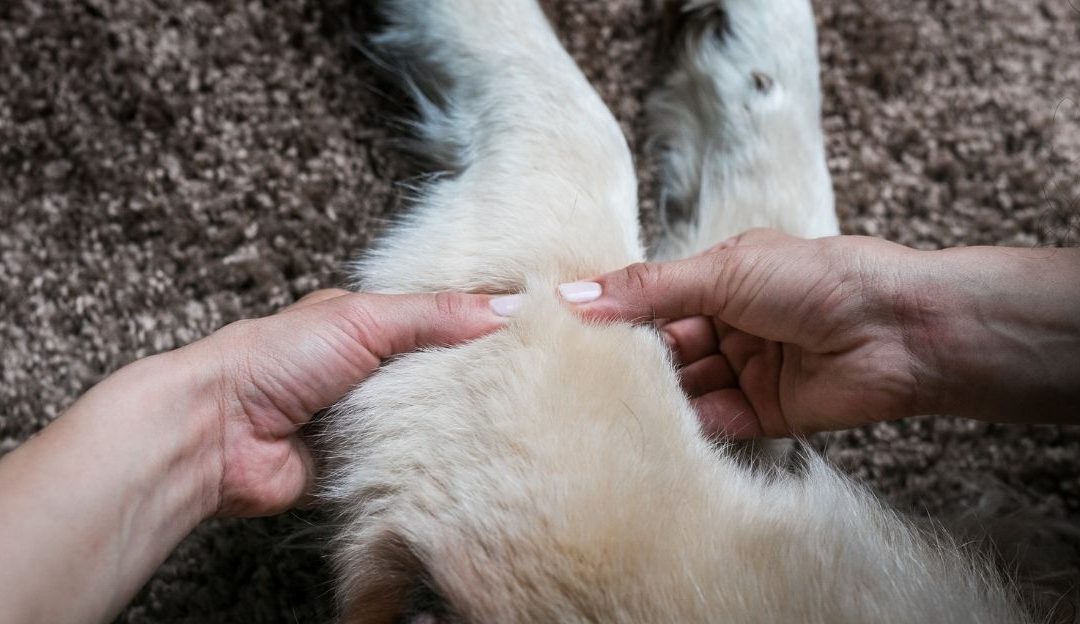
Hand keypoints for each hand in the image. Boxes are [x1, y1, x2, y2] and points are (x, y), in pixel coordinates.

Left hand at [179, 288, 510, 516]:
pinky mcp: (366, 465)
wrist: (216, 434)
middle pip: (446, 369)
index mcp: (369, 322)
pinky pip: (415, 462)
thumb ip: (435, 315)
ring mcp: (369, 419)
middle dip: (483, 373)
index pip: (444, 316)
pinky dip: (436, 459)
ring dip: (460, 419)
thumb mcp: (362, 318)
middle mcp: (372, 369)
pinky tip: (472, 454)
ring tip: (519, 414)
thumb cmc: (271, 360)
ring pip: (435, 418)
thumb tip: (509, 307)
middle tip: (541, 374)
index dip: (489, 320)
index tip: (541, 324)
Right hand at [560, 229, 921, 437]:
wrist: (901, 331)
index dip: (610, 312)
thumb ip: (648, 290)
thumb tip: (572, 295)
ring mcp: (744, 369)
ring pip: (682, 386)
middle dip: (626, 358)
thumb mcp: (723, 272)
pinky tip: (650, 427)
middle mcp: (729, 323)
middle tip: (571, 373)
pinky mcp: (762, 413)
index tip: (557, 324)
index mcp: (721, 278)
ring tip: (599, 403)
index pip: (650, 298)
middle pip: (662, 346)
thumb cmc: (819, 279)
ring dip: (651, 394)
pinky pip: (711, 421)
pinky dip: (684, 424)